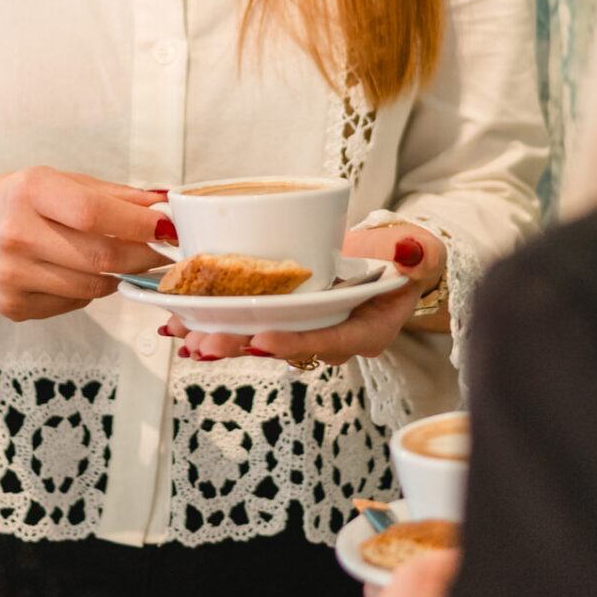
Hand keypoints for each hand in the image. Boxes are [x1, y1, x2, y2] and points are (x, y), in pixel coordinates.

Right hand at [0, 167, 167, 320]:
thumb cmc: (18, 199)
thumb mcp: (60, 181)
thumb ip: (113, 195)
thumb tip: (164, 206)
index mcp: (31, 192)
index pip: (94, 213)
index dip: (138, 224)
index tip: (167, 228)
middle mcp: (16, 234)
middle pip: (99, 258)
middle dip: (143, 257)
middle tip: (164, 253)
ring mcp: (12, 275)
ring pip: (92, 287)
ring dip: (119, 275)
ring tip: (124, 260)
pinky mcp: (12, 306)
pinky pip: (73, 303)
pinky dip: (88, 290)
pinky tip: (79, 272)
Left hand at [162, 224, 444, 365]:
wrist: (387, 258)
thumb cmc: (403, 256)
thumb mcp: (417, 252)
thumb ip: (417, 254)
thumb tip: (410, 252)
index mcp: (364, 331)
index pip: (328, 339)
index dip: (295, 342)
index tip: (261, 340)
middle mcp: (328, 336)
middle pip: (282, 345)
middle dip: (241, 345)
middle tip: (206, 344)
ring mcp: (302, 326)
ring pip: (257, 337)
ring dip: (220, 337)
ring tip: (184, 336)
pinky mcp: (281, 313)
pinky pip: (244, 321)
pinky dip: (213, 319)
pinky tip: (179, 320)